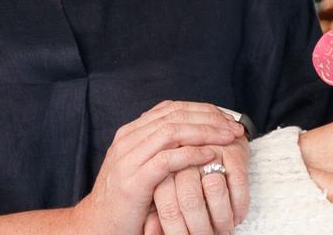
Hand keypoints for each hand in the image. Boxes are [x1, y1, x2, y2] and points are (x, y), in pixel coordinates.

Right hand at [73, 101, 244, 234]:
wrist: (97, 224)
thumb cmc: (128, 198)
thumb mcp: (144, 165)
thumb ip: (162, 148)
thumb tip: (198, 133)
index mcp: (132, 131)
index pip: (172, 109)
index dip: (202, 110)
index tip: (227, 118)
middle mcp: (128, 139)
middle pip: (175, 116)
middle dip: (210, 119)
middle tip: (235, 127)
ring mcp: (128, 158)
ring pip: (172, 132)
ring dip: (206, 133)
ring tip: (228, 139)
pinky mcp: (134, 180)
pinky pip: (167, 160)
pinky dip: (191, 155)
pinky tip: (210, 156)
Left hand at [148, 128, 249, 234]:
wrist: (210, 142)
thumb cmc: (182, 177)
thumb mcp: (161, 196)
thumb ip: (155, 214)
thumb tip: (150, 234)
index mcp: (161, 170)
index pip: (168, 208)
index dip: (178, 231)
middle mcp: (183, 158)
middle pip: (190, 199)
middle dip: (201, 227)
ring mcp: (208, 150)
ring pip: (215, 189)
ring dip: (222, 218)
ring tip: (224, 231)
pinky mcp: (232, 149)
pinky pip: (238, 181)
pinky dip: (239, 204)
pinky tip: (238, 216)